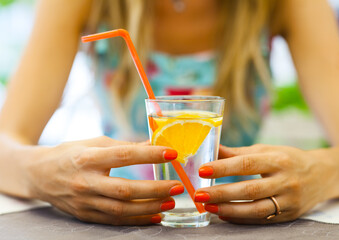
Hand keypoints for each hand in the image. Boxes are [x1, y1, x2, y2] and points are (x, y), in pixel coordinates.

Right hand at [24, 136, 183, 224]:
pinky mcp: (85, 215)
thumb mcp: (93, 143)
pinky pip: (115, 221)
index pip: (123, 156)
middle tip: (177, 186)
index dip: (149, 155)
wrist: (39, 175)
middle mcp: (86, 181)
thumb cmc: (70, 154)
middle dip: (154, 189)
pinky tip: (155, 216)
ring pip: (122, 209)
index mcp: (88, 158)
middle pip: (125, 189)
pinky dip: (137, 220)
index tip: (171, 153)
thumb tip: (152, 144)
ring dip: (150, 207)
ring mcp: (85, 201)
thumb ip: (123, 145)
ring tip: (170, 202)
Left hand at [194, 144, 333, 223]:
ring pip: (256, 209)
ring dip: (229, 209)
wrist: (322, 175)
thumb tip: (212, 149)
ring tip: (208, 207)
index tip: (202, 170)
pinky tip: (224, 215)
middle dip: (221, 193)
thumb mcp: (266, 150)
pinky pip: (262, 219)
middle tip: (199, 194)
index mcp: (278, 159)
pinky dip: (241, 218)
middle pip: (249, 189)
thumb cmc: (288, 159)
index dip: (223, 167)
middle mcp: (285, 180)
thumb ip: (238, 152)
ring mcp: (289, 200)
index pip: (247, 163)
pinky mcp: (289, 215)